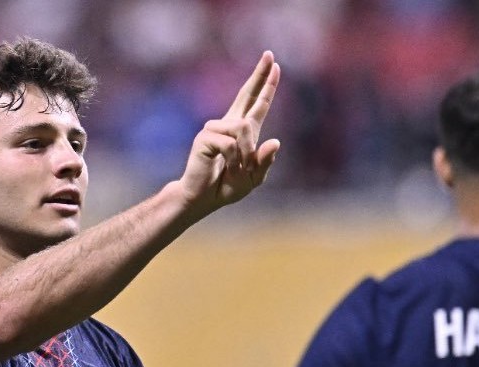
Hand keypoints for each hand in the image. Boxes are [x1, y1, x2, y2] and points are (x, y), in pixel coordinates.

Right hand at [176, 51, 280, 217]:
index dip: (266, 85)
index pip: (257, 104)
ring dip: (246, 154)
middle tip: (269, 54)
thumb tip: (276, 141)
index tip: (275, 65)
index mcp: (243, 132)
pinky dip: (234, 160)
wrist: (202, 198)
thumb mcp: (254, 178)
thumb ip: (265, 162)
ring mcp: (215, 129)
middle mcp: (229, 125)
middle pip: (247, 94)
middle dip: (260, 75)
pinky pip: (231, 144)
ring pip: (244, 129)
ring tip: (237, 170)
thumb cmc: (225, 187)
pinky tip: (224, 167)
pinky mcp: (205, 137)